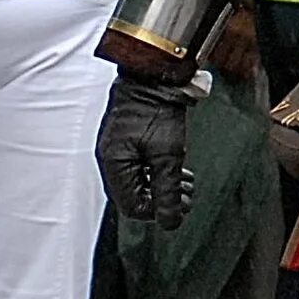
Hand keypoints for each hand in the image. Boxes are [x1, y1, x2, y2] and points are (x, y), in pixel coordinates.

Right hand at [98, 73, 198, 227]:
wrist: (152, 76)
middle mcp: (110, 159)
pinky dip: (157, 171)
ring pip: (138, 180)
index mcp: (114, 165)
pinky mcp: (126, 139)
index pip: (131, 207)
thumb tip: (171, 223)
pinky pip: (138, 166)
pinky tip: (178, 168)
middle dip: (163, 199)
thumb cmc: (157, 113)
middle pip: (134, 195)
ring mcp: (116, 148)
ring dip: (163, 185)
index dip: (157, 212)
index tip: (181, 207)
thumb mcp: (168, 156)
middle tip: (188, 197)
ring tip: (187, 183)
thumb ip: (168, 190)